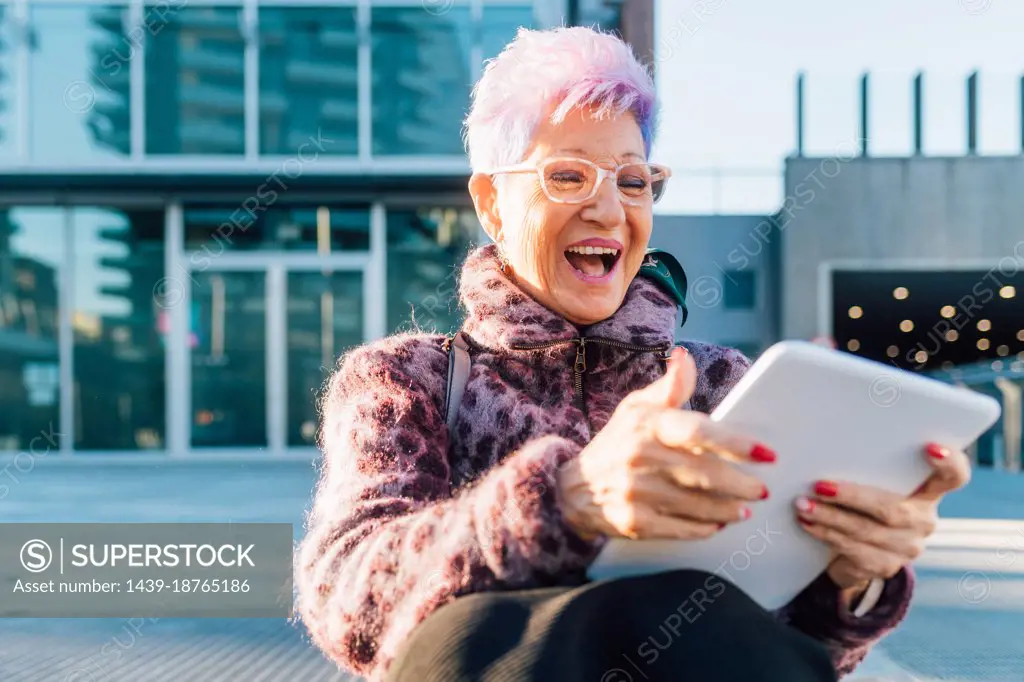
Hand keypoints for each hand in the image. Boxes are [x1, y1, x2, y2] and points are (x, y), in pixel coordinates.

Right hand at [556, 347, 775, 540]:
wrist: (573, 488)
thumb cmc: (617, 443)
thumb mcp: (636, 408)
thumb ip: (669, 386)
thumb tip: (685, 357)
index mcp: (648, 425)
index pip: (698, 432)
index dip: (735, 443)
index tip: (766, 453)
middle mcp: (641, 458)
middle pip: (705, 474)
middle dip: (741, 484)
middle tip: (762, 488)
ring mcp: (637, 493)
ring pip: (698, 505)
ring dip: (729, 509)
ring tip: (745, 507)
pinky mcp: (634, 523)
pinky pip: (681, 529)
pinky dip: (704, 528)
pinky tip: (718, 523)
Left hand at [794, 443, 970, 596]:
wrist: (853, 549)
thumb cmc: (861, 502)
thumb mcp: (870, 482)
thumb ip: (864, 466)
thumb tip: (822, 445)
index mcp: (927, 491)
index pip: (953, 476)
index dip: (949, 463)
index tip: (931, 447)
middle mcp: (924, 520)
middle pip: (892, 509)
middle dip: (851, 497)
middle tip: (819, 486)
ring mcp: (908, 547)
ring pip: (866, 531)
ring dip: (829, 518)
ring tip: (802, 505)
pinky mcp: (885, 566)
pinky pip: (853, 550)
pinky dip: (825, 534)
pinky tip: (807, 524)